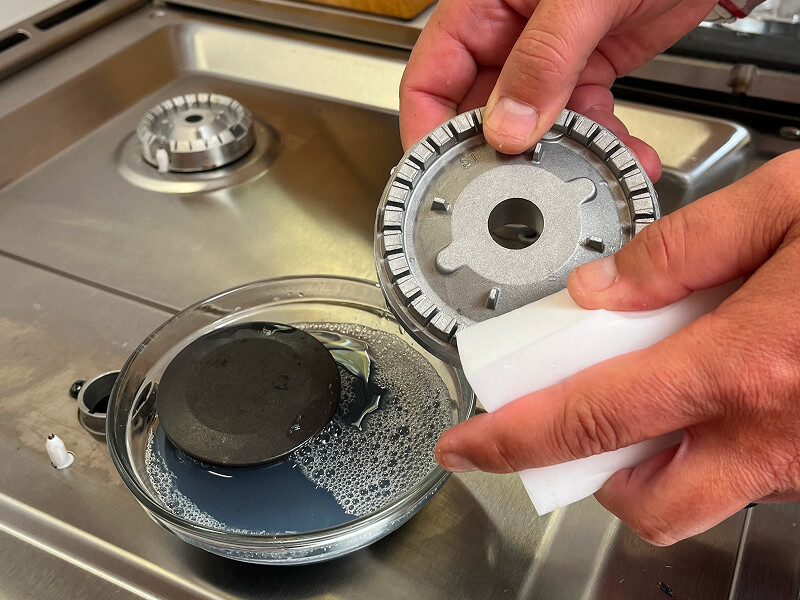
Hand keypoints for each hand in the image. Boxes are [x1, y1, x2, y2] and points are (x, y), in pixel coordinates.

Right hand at [400, 0, 719, 177]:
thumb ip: (543, 61)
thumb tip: (508, 126)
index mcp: (483, 6)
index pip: (430, 78)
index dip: (429, 130)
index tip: (442, 175)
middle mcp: (508, 34)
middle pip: (480, 111)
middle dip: (503, 154)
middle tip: (520, 187)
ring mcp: (549, 56)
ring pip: (535, 124)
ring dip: (563, 154)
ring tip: (588, 171)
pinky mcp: (588, 68)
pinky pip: (582, 117)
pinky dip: (603, 140)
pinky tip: (623, 153)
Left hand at [434, 150, 799, 544]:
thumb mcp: (794, 202)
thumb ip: (684, 247)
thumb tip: (602, 289)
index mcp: (754, 363)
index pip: (593, 421)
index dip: (513, 440)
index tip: (467, 448)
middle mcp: (783, 430)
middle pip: (644, 500)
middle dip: (589, 472)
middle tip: (570, 414)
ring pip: (700, 494)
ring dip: (650, 458)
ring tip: (645, 383)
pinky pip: (749, 472)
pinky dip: (708, 442)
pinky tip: (713, 377)